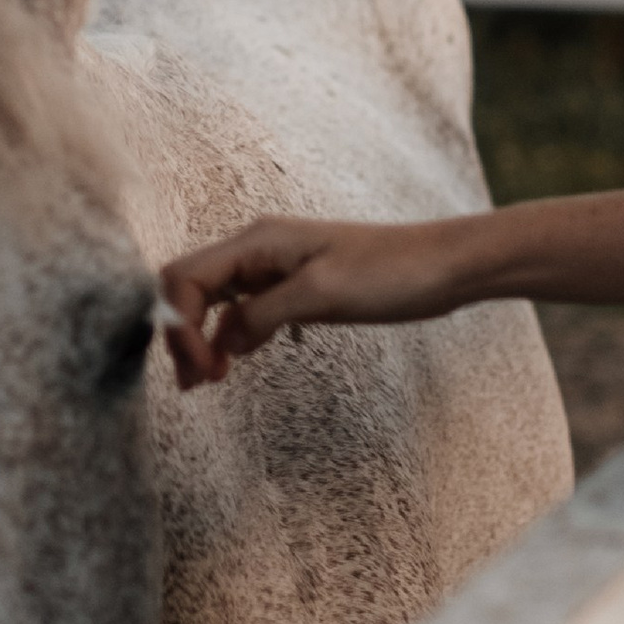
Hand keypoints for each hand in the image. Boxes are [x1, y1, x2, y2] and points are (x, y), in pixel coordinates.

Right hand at [158, 214, 467, 385]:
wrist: (443, 267)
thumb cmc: (392, 272)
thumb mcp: (322, 294)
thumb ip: (262, 314)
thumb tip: (222, 342)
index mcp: (257, 242)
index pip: (185, 278)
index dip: (179, 325)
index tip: (201, 369)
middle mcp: (257, 249)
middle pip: (189, 286)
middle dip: (180, 332)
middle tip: (194, 382)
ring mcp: (274, 267)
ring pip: (212, 299)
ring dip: (200, 336)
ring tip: (205, 379)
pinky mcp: (293, 286)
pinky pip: (242, 307)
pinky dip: (228, 335)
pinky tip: (233, 361)